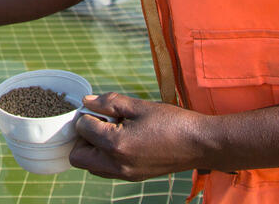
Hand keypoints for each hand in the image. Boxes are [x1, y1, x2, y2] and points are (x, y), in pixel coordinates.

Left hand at [70, 93, 208, 180]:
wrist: (200, 144)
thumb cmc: (172, 122)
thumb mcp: (139, 106)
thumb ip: (109, 102)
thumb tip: (86, 101)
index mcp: (116, 144)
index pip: (82, 129)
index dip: (87, 114)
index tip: (99, 107)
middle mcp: (116, 164)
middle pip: (78, 156)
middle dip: (82, 136)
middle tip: (99, 121)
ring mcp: (125, 174)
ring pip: (90, 166)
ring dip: (92, 148)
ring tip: (111, 130)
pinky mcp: (133, 176)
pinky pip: (106, 170)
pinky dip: (104, 156)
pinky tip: (121, 140)